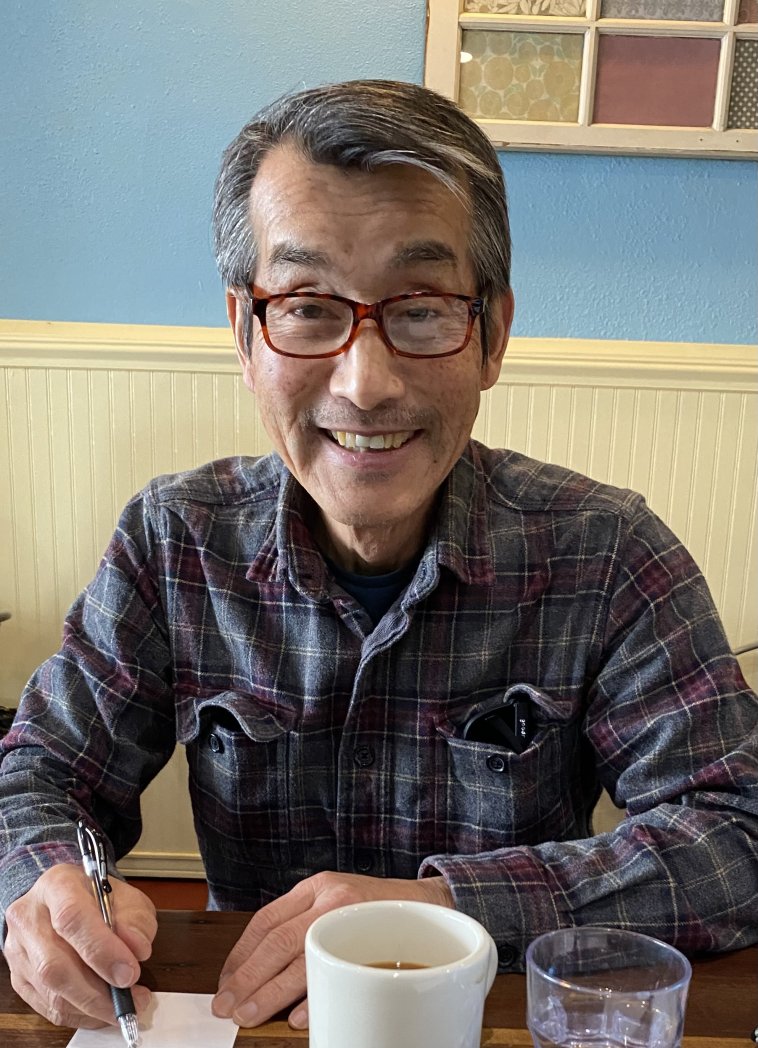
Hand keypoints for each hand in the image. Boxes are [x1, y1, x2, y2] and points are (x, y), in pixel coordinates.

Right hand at [4, 862, 156, 1028]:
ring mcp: (18, 950)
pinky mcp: (19, 978)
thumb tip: (137, 949)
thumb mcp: (126, 896)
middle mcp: (29, 916)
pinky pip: (47, 1008)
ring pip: (50, 992)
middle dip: (98, 991)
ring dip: (92, 1008)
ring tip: (122, 1006)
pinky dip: (80, 1015)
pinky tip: (102, 1010)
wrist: (63, 902)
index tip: (130, 972)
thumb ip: (135, 919)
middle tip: (131, 999)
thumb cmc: (96, 899)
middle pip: (54, 965)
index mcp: (57, 885)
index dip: (102, 951)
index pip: (72, 918)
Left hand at [212, 872, 452, 1028]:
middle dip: (248, 979)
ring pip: (301, 958)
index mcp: (315, 888)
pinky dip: (314, 997)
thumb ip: (302, 926)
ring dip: (271, 993)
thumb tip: (258, 976)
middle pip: (278, 941)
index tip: (225, 984)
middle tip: (228, 1007)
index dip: (240, 955)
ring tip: (250, 1016)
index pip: (266, 922)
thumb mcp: (335, 903)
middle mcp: (329, 897)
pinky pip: (336, 971)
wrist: (430, 903)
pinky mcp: (373, 937)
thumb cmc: (375, 911)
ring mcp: (351, 916)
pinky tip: (298, 1017)